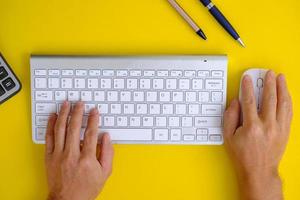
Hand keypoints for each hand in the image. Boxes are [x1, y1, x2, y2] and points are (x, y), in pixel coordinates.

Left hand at [45, 101, 113, 199]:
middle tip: (80, 103)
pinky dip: (51, 125)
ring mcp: (59, 155)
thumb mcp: (105, 173)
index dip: (94, 119)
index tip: (94, 111)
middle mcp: (72, 155)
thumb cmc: (86, 188)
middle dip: (78, 112)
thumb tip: (106, 137)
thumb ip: (107, 153)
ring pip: (61, 129)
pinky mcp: (49, 157)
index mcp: (87, 158)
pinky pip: (49, 137)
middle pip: (75, 127)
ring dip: (64, 114)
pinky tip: (53, 116)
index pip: (91, 133)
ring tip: (66, 104)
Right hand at [224, 71, 292, 199]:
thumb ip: (229, 117)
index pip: (249, 101)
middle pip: (269, 98)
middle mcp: (267, 125)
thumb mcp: (228, 137)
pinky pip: (289, 112)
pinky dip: (288, 100)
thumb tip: (235, 102)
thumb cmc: (242, 155)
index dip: (247, 87)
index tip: (247, 78)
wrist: (259, 171)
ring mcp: (279, 128)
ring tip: (280, 78)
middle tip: (268, 73)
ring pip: (282, 103)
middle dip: (268, 83)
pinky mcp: (285, 132)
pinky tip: (286, 94)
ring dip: (282, 88)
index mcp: (251, 126)